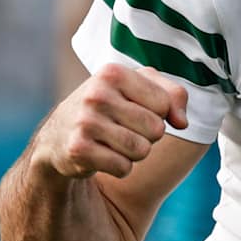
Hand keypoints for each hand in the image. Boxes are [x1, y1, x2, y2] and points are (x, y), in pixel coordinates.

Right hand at [35, 64, 187, 178]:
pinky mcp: (78, 149)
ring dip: (134, 153)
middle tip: (122, 129)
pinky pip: (124, 168)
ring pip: (142, 150)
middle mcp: (96, 94)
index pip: (164, 103)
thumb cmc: (108, 107)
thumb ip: (173, 96)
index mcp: (113, 72)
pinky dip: (119, 167)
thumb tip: (183, 122)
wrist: (58, 136)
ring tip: (113, 142)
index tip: (135, 109)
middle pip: (156, 129)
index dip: (158, 113)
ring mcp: (85, 122)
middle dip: (146, 135)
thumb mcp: (138, 88)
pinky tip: (102, 155)